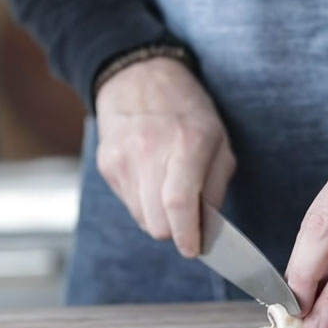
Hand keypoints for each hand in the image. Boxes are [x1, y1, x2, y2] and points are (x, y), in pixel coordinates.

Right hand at [95, 57, 235, 256]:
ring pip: (142, 219)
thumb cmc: (188, 111)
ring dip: (160, 218)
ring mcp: (122, 160)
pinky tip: (152, 179)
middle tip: (188, 220)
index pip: (179, 203)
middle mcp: (149, 152)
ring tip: (170, 191)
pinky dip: (145, 203)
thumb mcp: (220, 141)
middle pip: (157, 223)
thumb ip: (216, 188)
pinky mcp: (107, 166)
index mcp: (186, 143)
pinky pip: (129, 205)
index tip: (193, 250)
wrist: (138, 78)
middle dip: (176, 230)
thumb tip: (207, 229)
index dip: (187, 235)